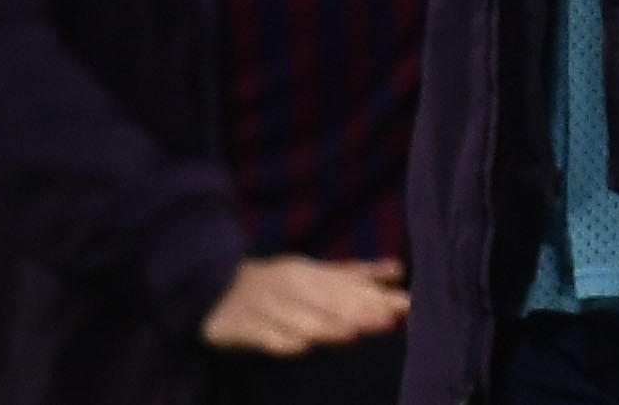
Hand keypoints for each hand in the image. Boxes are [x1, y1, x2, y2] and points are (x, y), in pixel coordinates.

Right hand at [200, 255, 406, 354]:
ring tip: (350, 334)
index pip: (349, 288)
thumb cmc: (279, 285)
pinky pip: (263, 337)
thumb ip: (356, 275)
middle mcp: (292, 289)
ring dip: (324, 326)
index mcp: (311, 275)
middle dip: (357, 312)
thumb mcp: (316, 275)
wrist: (214, 289)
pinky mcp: (240, 328)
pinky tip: (298, 348)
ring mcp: (266, 308)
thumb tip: (398, 271)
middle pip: (329, 303)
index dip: (375, 298)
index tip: (404, 306)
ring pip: (299, 320)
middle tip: (385, 322)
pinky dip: (279, 341)